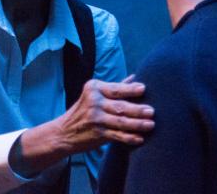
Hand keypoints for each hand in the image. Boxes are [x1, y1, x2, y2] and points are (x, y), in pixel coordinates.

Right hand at [8, 76, 154, 177]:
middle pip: (120, 106)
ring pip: (121, 122)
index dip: (130, 89)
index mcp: (94, 88)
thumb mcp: (94, 94)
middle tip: (152, 111)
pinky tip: (140, 138)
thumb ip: (115, 87)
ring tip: (151, 124)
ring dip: (137, 124)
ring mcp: (95, 119)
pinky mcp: (97, 134)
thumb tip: (135, 77)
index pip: (116, 89)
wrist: (64, 132)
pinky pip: (117, 136)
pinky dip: (129, 138)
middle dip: (138, 109)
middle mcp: (93, 103)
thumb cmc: (84, 110)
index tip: (144, 89)